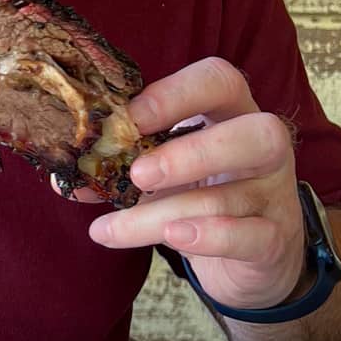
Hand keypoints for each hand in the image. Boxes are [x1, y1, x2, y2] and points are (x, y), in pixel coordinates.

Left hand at [74, 57, 308, 312]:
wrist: (251, 259)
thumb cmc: (202, 199)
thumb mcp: (164, 176)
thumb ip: (122, 170)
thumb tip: (64, 178)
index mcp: (234, 115)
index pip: (219, 82)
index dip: (174, 95)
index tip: (126, 119)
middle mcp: (265, 149)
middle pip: (253, 133)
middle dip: (190, 153)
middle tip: (137, 175)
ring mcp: (276, 196)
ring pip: (226, 200)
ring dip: (160, 214)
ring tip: (110, 229)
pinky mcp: (275, 240)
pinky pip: (250, 237)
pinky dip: (208, 237)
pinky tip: (172, 238)